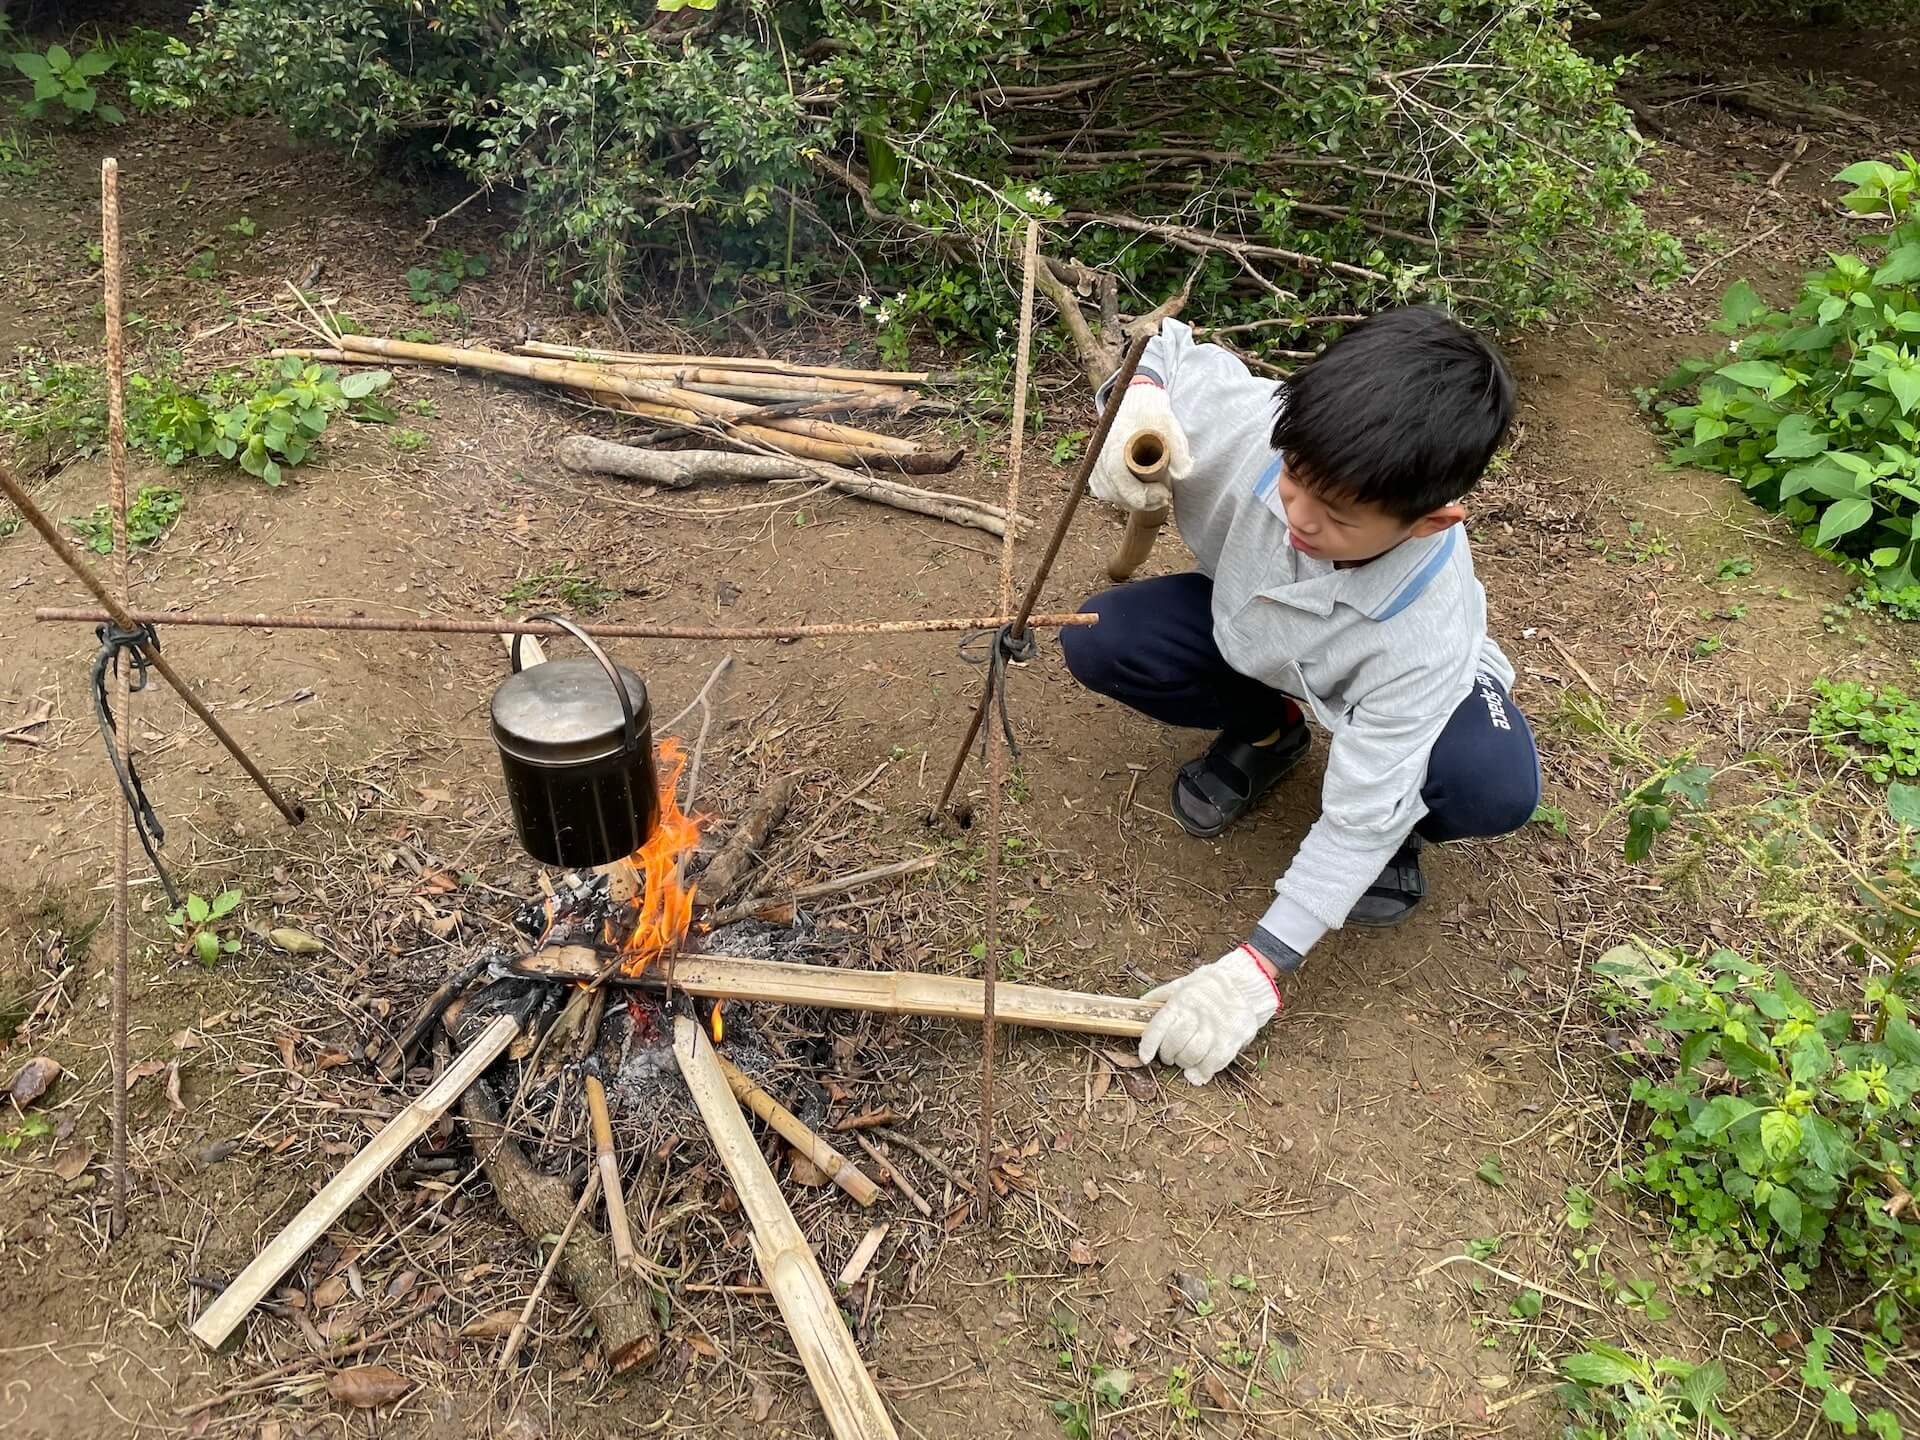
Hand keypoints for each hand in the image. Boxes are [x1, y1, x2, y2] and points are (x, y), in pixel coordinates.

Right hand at [1090, 381, 1189, 512]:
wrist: (1134, 402)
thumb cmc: (1150, 414)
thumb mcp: (1169, 425)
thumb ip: (1178, 448)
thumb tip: (1183, 474)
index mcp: (1114, 444)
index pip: (1121, 479)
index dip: (1142, 495)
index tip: (1164, 495)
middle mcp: (1098, 454)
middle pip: (1116, 492)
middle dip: (1142, 501)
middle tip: (1164, 498)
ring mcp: (1093, 463)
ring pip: (1109, 494)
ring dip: (1132, 501)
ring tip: (1155, 496)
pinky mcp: (1093, 469)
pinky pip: (1103, 491)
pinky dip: (1120, 496)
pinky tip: (1138, 493)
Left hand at [1138, 944, 1281, 1085]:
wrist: (1245, 984)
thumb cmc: (1210, 985)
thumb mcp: (1184, 983)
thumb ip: (1163, 995)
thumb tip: (1141, 1002)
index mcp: (1181, 1001)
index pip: (1159, 1026)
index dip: (1148, 1045)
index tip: (1145, 1057)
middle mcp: (1196, 1015)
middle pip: (1174, 1044)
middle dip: (1168, 1055)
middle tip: (1169, 1057)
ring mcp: (1215, 1028)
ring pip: (1192, 1055)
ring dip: (1185, 1063)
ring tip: (1184, 1062)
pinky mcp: (1231, 1040)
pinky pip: (1214, 1062)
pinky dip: (1204, 1072)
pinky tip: (1199, 1073)